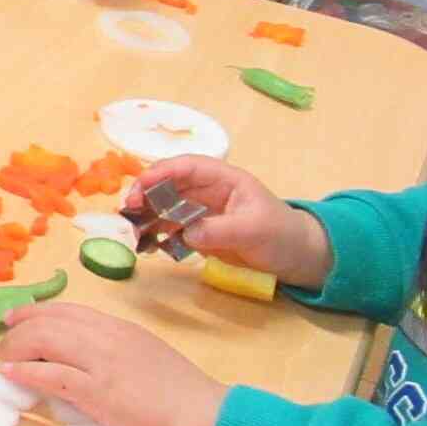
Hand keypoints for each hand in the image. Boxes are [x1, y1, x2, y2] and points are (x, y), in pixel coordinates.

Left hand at [0, 303, 226, 425]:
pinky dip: (26, 372)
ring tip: (3, 361)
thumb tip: (79, 350)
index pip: (65, 309)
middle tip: (3, 346)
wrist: (200, 413)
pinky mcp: (97, 391)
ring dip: (15, 349)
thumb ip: (111, 345)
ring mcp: (100, 362)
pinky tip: (11, 374)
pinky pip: (52, 375)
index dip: (33, 311)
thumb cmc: (178, 389)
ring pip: (44, 340)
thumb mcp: (142, 350)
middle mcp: (105, 337)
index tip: (13, 318)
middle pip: (47, 321)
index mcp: (116, 326)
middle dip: (17, 331)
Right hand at [127, 156, 332, 288]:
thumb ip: (220, 229)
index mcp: (222, 179)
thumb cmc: (281, 235)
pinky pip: (169, 229)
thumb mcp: (255, 230)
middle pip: (167, 184)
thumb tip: (187, 234)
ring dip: (146, 216)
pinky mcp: (196, 232)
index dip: (161, 173)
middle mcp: (206, 191)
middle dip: (145, 193)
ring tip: (134, 231)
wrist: (296, 258)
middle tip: (130, 211)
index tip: (141, 187)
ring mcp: (199, 212)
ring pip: (163, 206)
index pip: (186, 167)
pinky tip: (147, 245)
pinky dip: (155, 235)